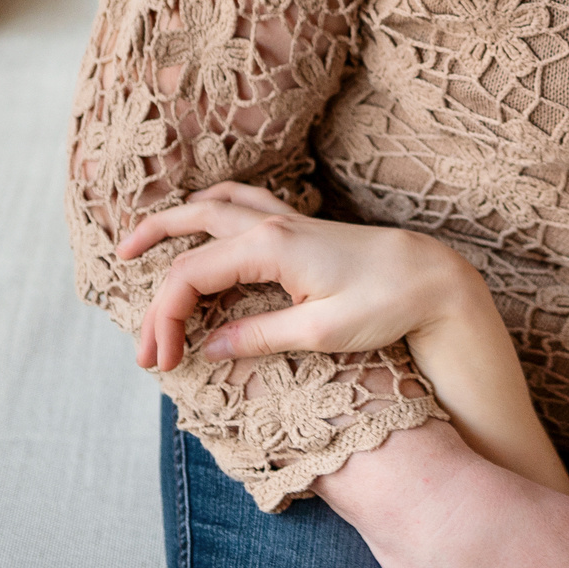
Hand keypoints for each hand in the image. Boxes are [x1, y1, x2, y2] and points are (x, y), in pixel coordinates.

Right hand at [118, 181, 458, 367]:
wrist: (434, 278)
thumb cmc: (386, 303)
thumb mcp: (322, 330)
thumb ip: (259, 335)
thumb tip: (208, 347)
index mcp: (270, 246)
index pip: (191, 277)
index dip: (166, 320)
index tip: (164, 363)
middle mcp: (272, 224)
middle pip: (190, 236)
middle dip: (152, 277)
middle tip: (135, 328)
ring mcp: (287, 220)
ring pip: (212, 206)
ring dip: (171, 223)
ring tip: (136, 245)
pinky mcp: (301, 228)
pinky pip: (241, 204)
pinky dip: (209, 209)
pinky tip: (200, 220)